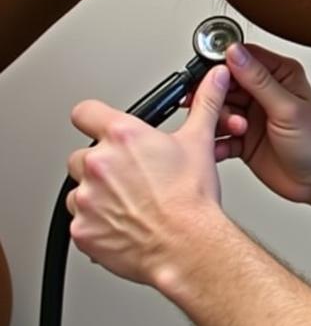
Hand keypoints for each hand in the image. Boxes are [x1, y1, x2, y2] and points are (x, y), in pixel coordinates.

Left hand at [66, 65, 229, 286]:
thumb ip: (205, 104)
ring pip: (79, 190)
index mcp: (123, 136)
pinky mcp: (82, 229)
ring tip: (130, 202)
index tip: (102, 126)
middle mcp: (98, 164)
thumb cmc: (191, 199)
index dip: (95, 118)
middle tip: (131, 176)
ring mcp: (86, 198)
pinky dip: (98, 224)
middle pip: (82, 155)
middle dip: (102, 165)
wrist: (187, 245)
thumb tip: (215, 79)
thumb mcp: (200, 141)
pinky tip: (125, 223)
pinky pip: (81, 222)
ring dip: (97, 195)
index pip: (85, 112)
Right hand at [215, 43, 310, 203]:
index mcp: (279, 74)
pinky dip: (216, 141)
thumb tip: (235, 52)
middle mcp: (262, 92)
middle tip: (219, 110)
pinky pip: (217, 133)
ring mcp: (249, 114)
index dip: (222, 64)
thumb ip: (259, 80)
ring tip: (234, 131)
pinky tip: (223, 147)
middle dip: (216, 97)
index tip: (210, 77)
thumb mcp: (288, 108)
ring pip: (217, 108)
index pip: (243, 57)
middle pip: (224, 83)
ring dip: (219, 120)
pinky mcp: (240, 137)